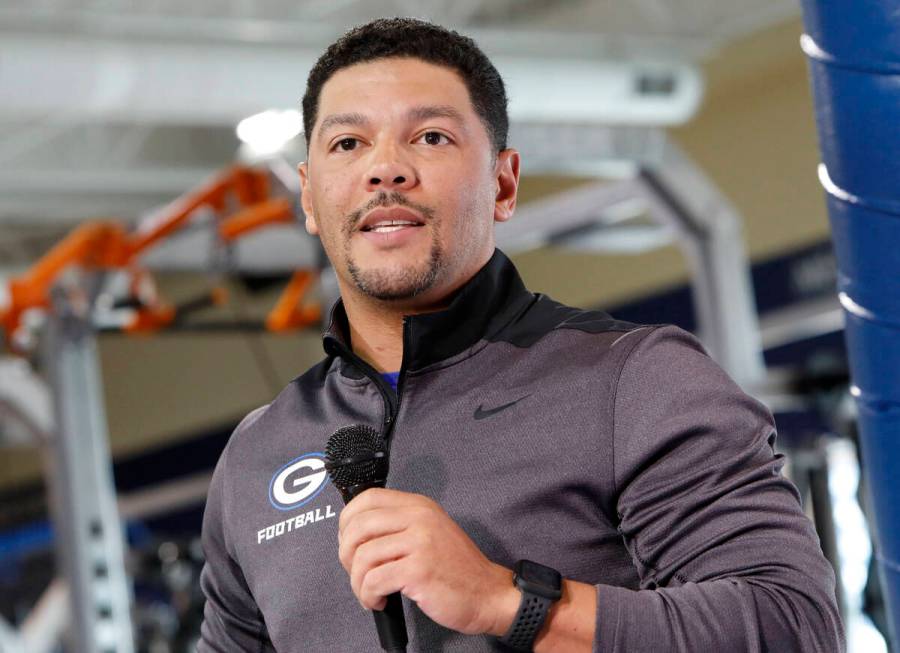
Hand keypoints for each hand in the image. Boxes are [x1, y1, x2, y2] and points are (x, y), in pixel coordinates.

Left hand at [337, 488, 519, 635]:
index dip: (347, 520)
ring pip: (363, 556)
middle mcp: (419, 518)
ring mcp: (420, 542)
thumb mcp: (429, 532)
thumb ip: (399, 525)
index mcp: (418, 506)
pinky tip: (379, 601)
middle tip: (355, 572)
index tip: (348, 542)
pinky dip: (368, 595)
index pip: (367, 498)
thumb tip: (356, 533)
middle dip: (346, 555)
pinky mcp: (418, 570)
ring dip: (357, 582)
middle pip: (358, 526)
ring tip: (368, 593)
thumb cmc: (455, 569)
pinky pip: (374, 580)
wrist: (488, 593)